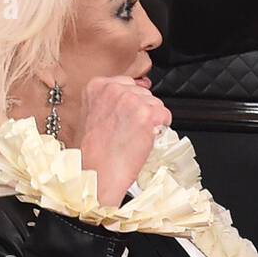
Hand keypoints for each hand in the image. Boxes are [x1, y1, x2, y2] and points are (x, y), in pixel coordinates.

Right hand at [72, 76, 172, 206]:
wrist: (97, 173)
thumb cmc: (92, 152)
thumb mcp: (92, 115)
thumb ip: (110, 101)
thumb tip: (135, 94)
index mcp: (97, 86)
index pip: (128, 84)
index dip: (131, 103)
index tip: (125, 117)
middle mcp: (114, 89)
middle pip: (143, 92)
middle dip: (141, 111)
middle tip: (128, 131)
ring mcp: (132, 100)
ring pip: (155, 103)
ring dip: (151, 120)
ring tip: (134, 137)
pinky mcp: (148, 114)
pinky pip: (165, 116)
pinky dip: (160, 129)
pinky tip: (144, 139)